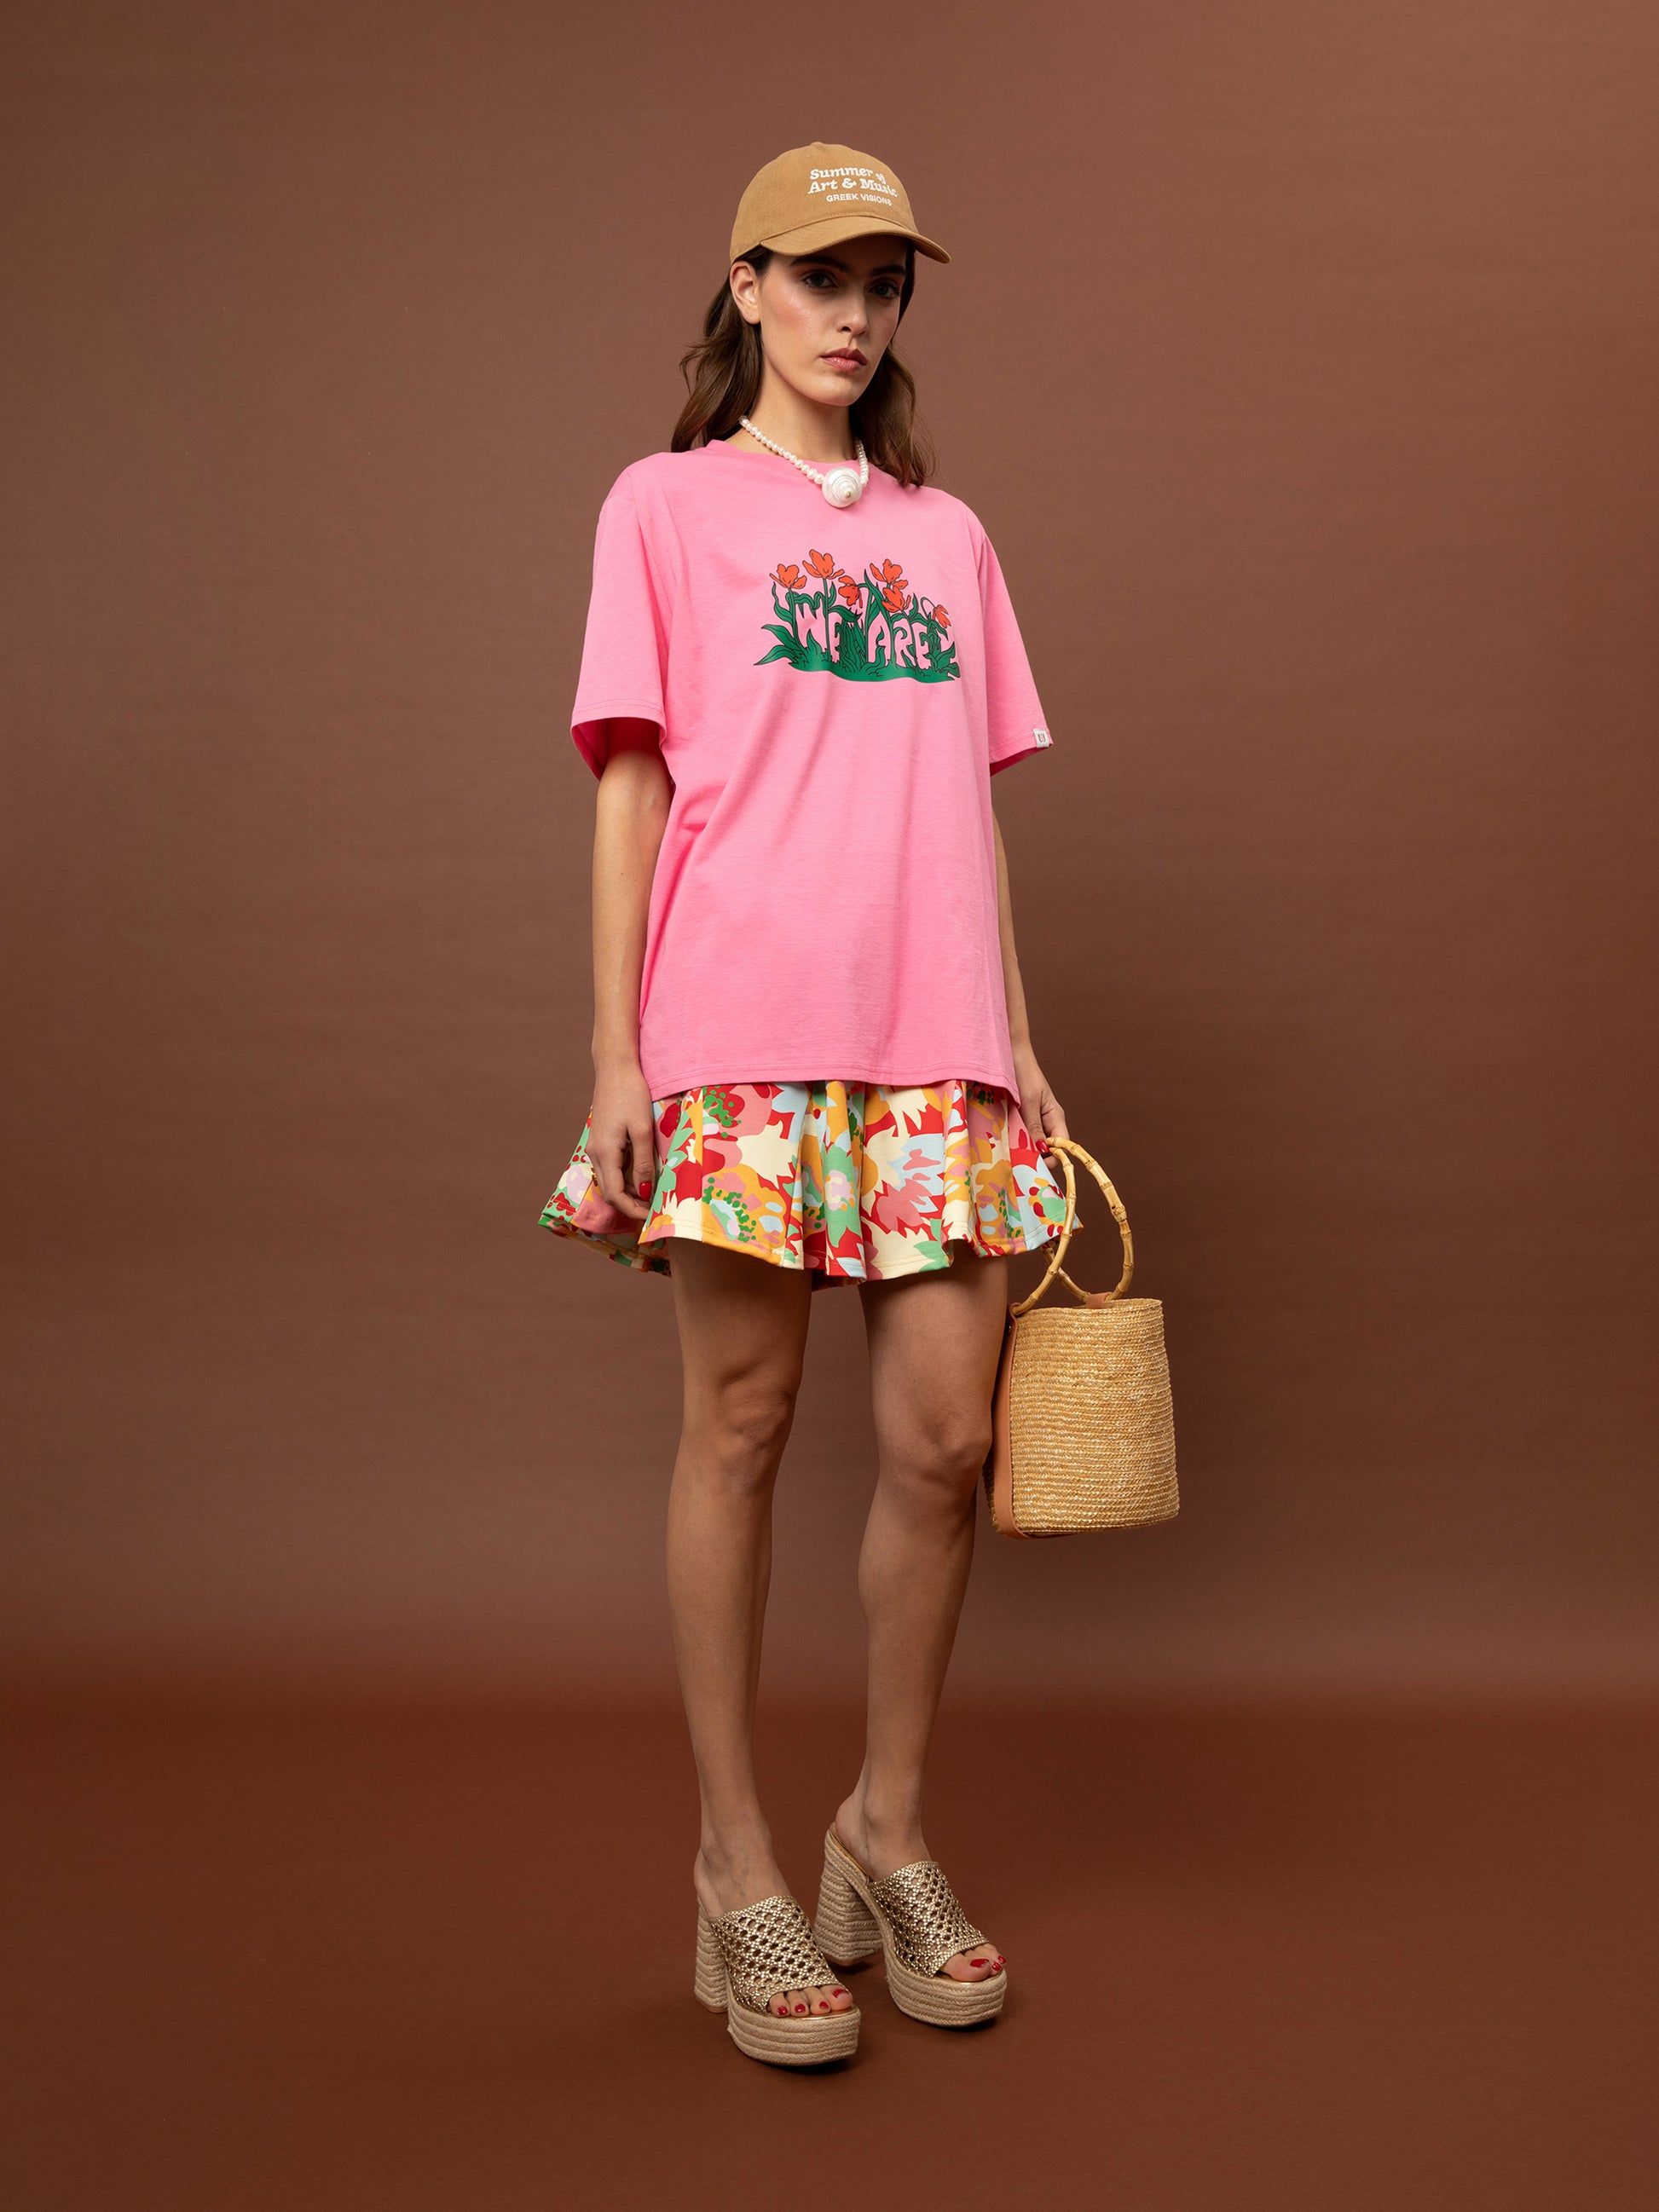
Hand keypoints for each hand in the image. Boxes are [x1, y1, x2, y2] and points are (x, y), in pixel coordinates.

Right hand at [587, 1060, 659, 1220]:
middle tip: (654, 1211)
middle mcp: (595, 1153)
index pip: (615, 1195)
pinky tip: (642, 1175)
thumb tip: (646, 1192)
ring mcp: (595, 1147)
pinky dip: (624, 1178)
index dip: (632, 1210)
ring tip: (651, 1195)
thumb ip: (644, 1162)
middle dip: (630, 1205)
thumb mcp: (643, 1129)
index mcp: (605, 1153)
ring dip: (628, 1192)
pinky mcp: (600, 1140)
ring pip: (609, 1180)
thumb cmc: (631, 1094)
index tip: (651, 1216)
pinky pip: (610, 1167)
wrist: (615, 1068)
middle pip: (610, 1191)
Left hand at [1010, 1043, 1068, 1153]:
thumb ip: (1034, 1127)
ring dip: (1022, 1148)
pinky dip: (1014, 1139)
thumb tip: (1043, 1151)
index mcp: (1055, 1116)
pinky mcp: (1020, 1116)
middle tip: (1018, 1162)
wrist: (1008, 1054)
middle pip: (1047, 1147)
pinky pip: (1020, 1133)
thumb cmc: (1023, 1073)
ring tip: (1008, 1152)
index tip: (1036, 1166)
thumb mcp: (1028, 1102)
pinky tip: (1003, 1141)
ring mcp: (1033, 1119)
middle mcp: (1046, 1120)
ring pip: (1032, 1142)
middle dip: (1035, 1155)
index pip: (1062, 1145)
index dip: (1053, 1159)